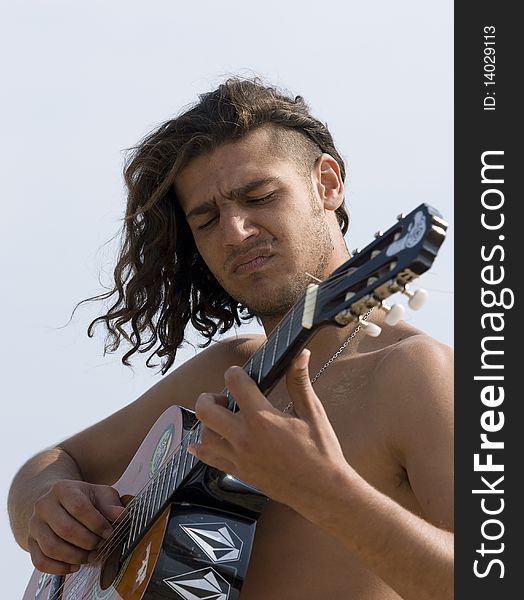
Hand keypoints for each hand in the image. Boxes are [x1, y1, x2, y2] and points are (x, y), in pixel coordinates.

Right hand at [28, 479, 124, 573]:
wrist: (56, 501)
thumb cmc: (82, 498)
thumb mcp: (100, 494)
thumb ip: (111, 504)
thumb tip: (121, 516)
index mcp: (62, 489)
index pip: (78, 507)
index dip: (96, 523)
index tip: (109, 532)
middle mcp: (44, 505)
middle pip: (65, 529)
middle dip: (87, 541)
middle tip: (100, 545)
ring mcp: (35, 525)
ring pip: (51, 547)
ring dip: (74, 556)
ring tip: (90, 557)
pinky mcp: (31, 542)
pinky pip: (40, 561)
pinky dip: (58, 568)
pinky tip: (74, 566)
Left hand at [189, 350, 350, 515]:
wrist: (322, 491)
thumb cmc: (321, 452)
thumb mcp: (312, 412)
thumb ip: (299, 382)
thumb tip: (301, 354)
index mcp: (262, 417)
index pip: (234, 383)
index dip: (235, 373)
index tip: (240, 374)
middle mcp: (244, 436)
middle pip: (206, 409)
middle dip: (210, 397)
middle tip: (224, 398)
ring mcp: (238, 456)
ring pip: (204, 434)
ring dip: (209, 422)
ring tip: (224, 418)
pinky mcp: (238, 472)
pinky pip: (208, 459)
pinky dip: (202, 448)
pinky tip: (203, 442)